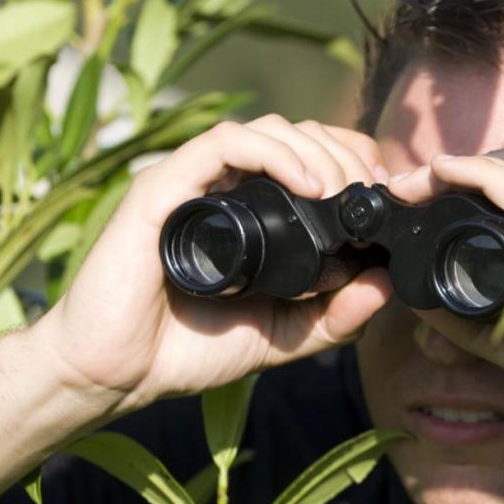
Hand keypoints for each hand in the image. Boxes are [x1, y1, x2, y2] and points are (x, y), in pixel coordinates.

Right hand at [39, 116, 392, 414]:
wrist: (117, 374)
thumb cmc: (189, 349)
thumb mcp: (284, 336)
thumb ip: (336, 317)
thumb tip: (386, 283)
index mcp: (254, 211)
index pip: (314, 156)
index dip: (356, 163)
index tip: (385, 200)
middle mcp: (225, 188)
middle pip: (301, 134)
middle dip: (347, 156)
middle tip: (368, 197)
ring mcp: (193, 183)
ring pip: (269, 130)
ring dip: (318, 152)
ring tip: (340, 195)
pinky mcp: (163, 189)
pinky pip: (223, 144)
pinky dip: (273, 152)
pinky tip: (307, 184)